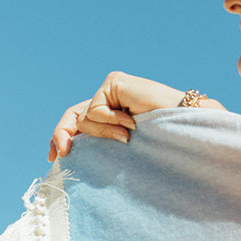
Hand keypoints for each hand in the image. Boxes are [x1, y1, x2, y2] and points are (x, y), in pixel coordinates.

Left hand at [48, 71, 218, 160]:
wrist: (185, 129)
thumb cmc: (163, 144)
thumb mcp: (126, 147)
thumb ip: (104, 142)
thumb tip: (71, 150)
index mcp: (113, 113)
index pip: (80, 121)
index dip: (63, 135)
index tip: (55, 157)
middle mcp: (110, 98)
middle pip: (74, 116)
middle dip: (63, 134)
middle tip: (62, 153)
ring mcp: (112, 88)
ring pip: (86, 118)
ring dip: (104, 133)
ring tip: (129, 136)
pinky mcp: (114, 82)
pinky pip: (97, 110)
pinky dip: (112, 122)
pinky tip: (132, 123)